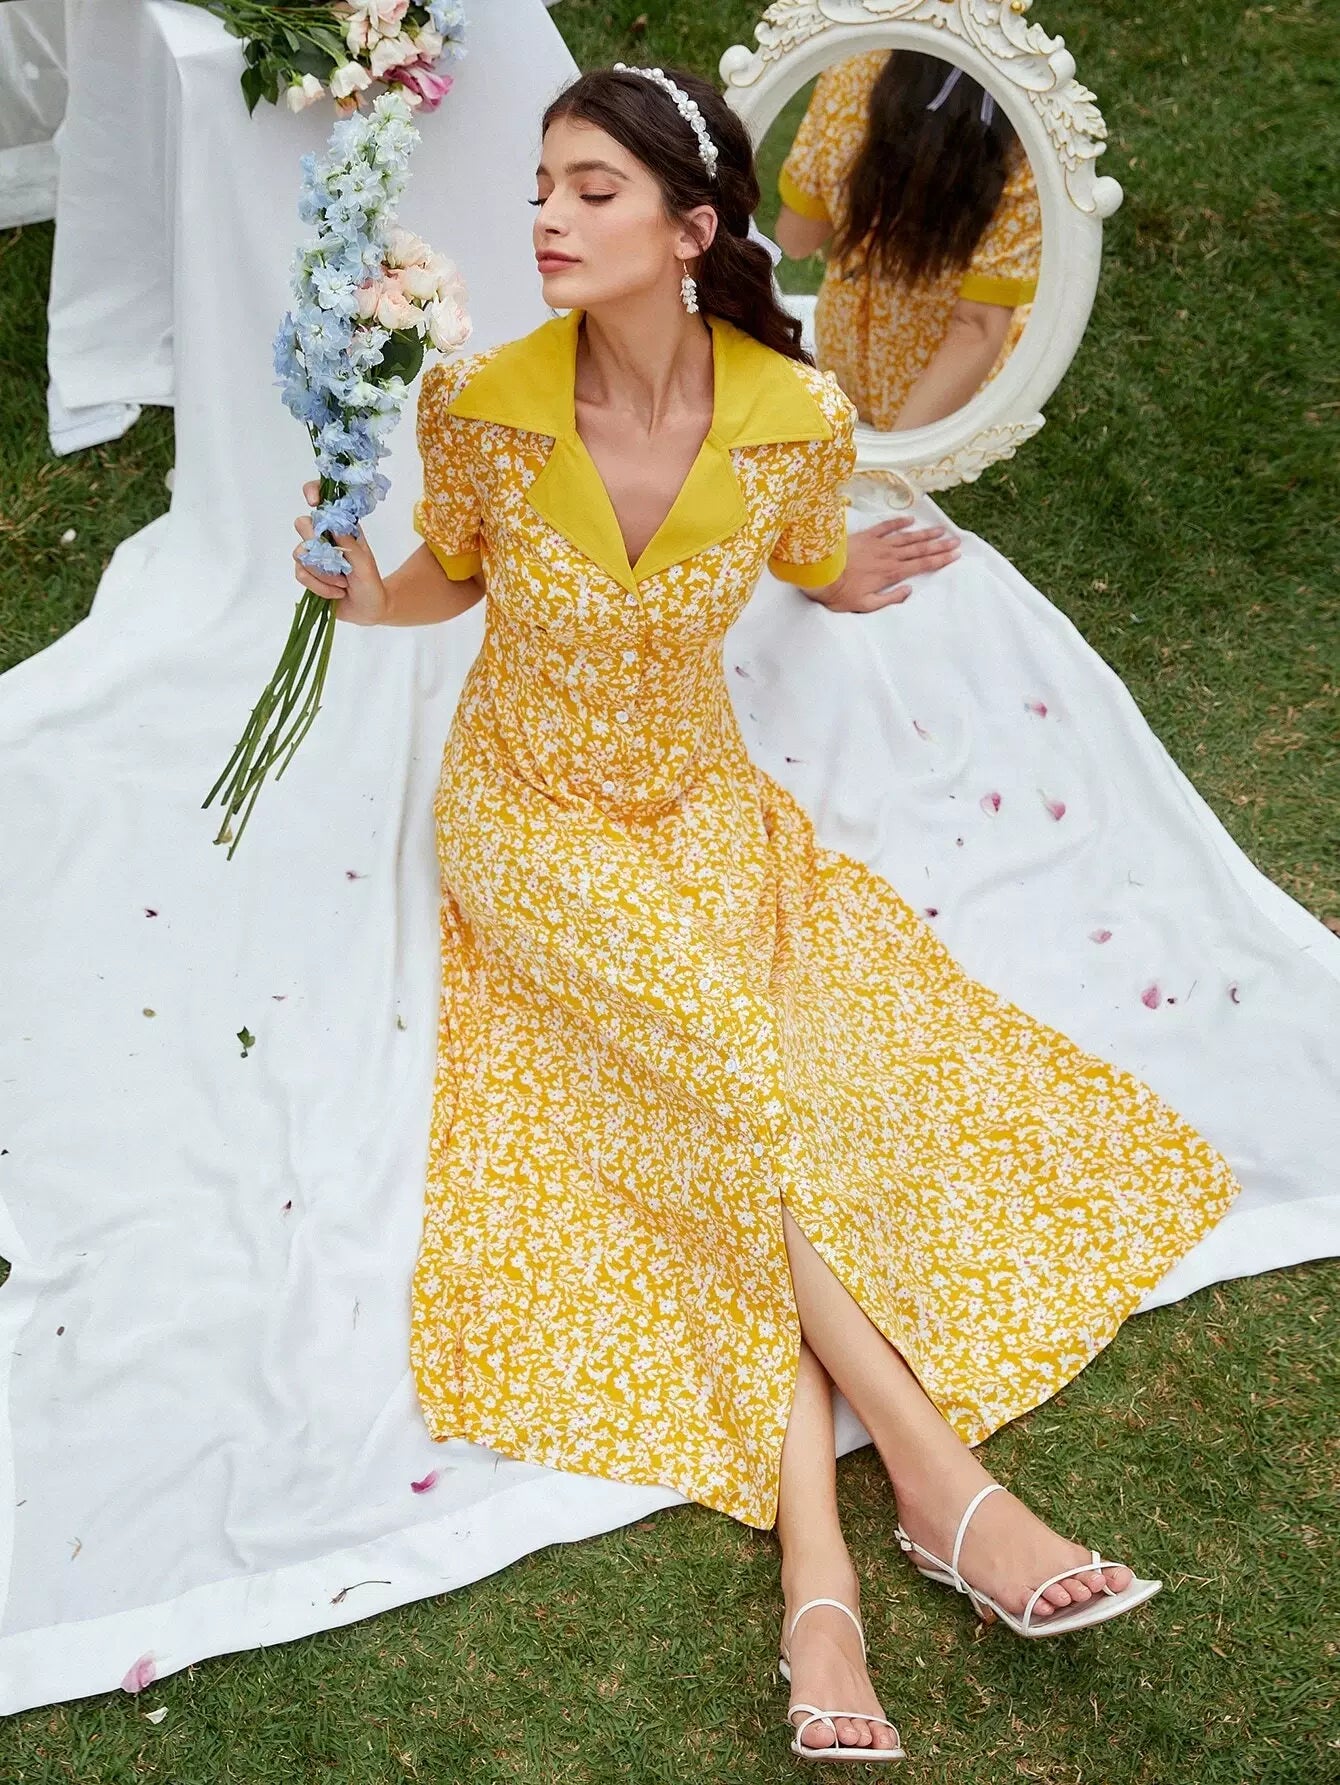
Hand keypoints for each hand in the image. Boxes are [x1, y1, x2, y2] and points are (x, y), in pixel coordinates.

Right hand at [292, 480, 388, 625]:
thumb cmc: (371, 584)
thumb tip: (333, 524)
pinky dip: (319, 586)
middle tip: (334, 561)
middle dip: (315, 543)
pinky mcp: (308, 574)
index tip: (313, 502)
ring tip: (343, 584)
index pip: (323, 501)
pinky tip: (336, 593)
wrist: (369, 611)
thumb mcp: (365, 564)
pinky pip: (301, 574)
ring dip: (323, 573)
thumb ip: (350, 545)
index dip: (313, 492)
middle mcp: (325, 537)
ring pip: (301, 553)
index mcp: (342, 528)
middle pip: (302, 524)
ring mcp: (314, 555)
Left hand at [805, 515, 961, 611]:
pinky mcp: (865, 536)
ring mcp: (877, 544)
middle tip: (956, 540)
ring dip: (925, 534)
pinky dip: (899, 522)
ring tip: (941, 530)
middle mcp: (888, 556)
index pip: (921, 565)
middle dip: (940, 545)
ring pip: (907, 537)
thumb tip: (909, 591)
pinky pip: (886, 526)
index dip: (940, 560)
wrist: (820, 573)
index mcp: (891, 573)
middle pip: (919, 549)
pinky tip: (910, 520)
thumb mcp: (865, 605)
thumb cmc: (840, 593)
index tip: (955, 555)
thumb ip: (889, 599)